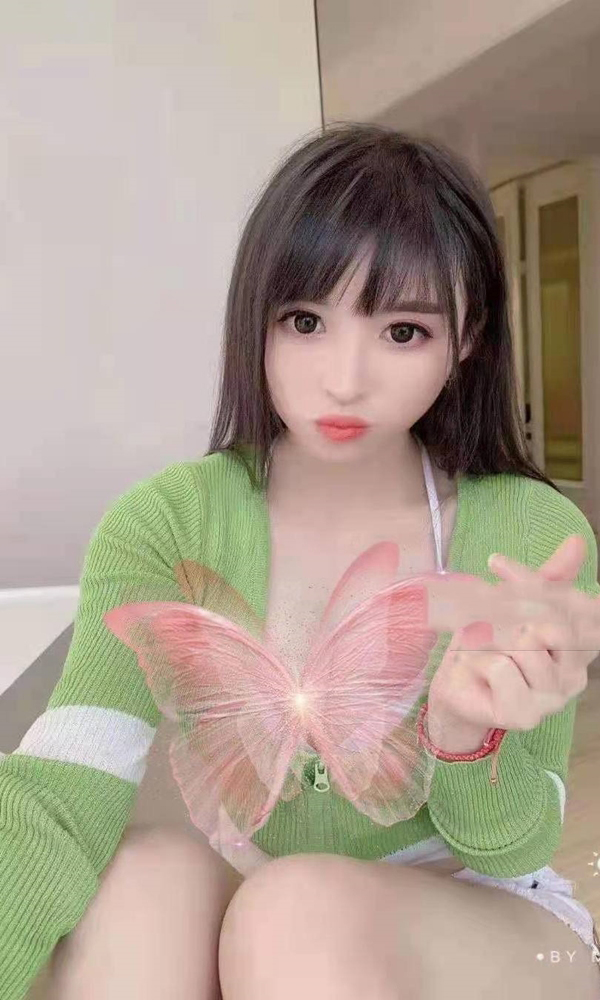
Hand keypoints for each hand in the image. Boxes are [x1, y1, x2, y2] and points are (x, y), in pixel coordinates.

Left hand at [426, 534, 599, 747]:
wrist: (455, 685)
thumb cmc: (487, 645)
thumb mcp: (514, 603)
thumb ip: (546, 578)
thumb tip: (578, 542)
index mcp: (581, 646)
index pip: (574, 603)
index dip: (531, 582)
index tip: (497, 567)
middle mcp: (576, 675)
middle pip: (550, 622)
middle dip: (508, 612)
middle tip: (482, 620)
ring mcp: (553, 698)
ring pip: (524, 643)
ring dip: (488, 640)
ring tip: (479, 650)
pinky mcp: (525, 714)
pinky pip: (500, 667)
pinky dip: (477, 661)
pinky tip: (475, 670)